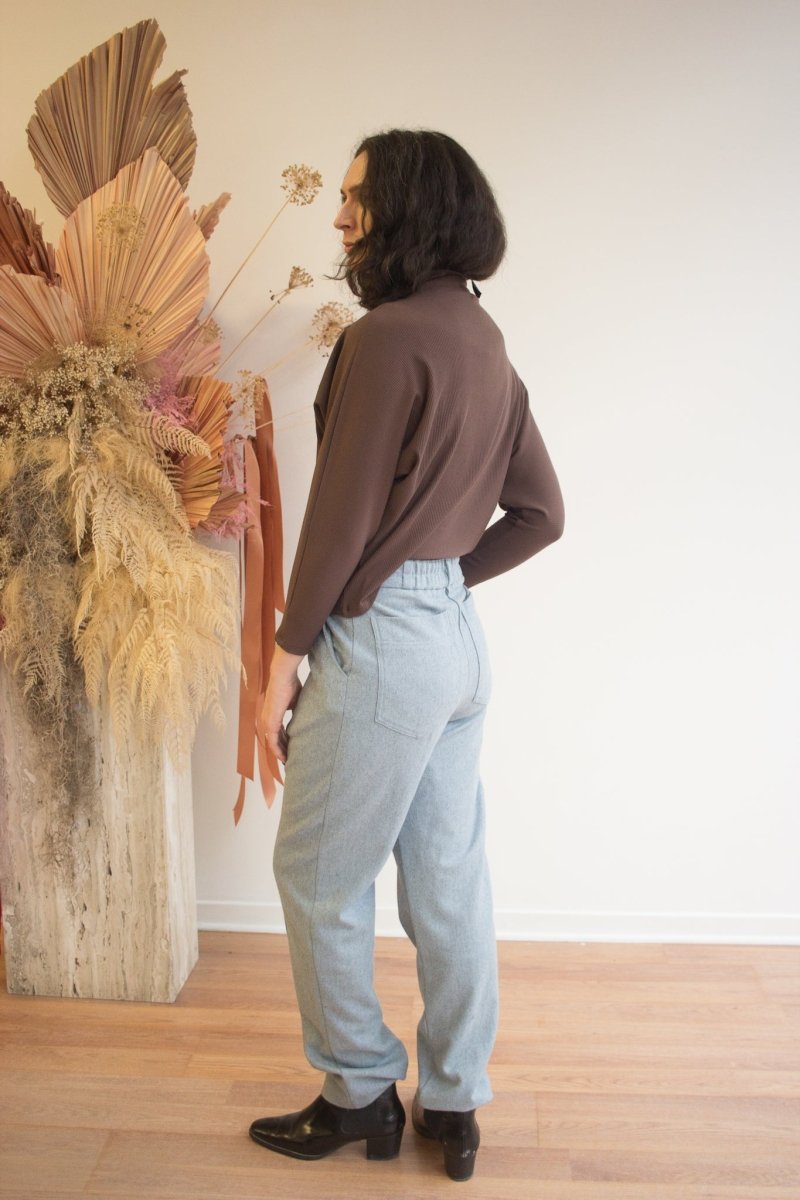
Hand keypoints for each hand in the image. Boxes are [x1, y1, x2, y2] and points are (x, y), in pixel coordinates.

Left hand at [256, 645, 303, 764]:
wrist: (283, 676)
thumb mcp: (295, 701)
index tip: (292, 749)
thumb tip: (304, 719)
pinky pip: (272, 741)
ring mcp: (267, 721)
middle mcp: (267, 719)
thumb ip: (297, 711)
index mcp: (273, 714)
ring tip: (289, 761)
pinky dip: (278, 750)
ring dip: (280, 753)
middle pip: (274, 740)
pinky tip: (284, 758)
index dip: (284, 742)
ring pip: (272, 743)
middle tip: (291, 759)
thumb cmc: (290, 684)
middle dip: (283, 750)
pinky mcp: (270, 722)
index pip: (278, 732)